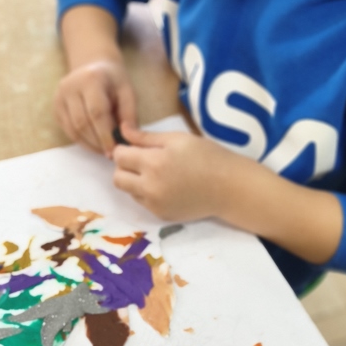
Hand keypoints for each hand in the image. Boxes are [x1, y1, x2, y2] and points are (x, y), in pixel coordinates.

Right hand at [54, 59, 136, 154]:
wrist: (92, 65)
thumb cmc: (113, 80)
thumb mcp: (127, 91)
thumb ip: (129, 114)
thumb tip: (128, 138)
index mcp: (91, 79)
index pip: (96, 112)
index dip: (105, 135)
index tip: (115, 150)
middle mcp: (70, 87)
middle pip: (82, 123)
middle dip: (98, 142)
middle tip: (111, 153)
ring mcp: (59, 97)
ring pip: (73, 130)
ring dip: (90, 144)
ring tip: (104, 150)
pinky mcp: (56, 107)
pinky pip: (68, 130)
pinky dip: (82, 141)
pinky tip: (95, 144)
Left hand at [112, 123, 234, 220]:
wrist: (228, 187)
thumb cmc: (206, 156)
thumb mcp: (177, 139)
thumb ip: (146, 136)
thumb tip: (122, 130)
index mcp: (153, 162)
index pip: (119, 156)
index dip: (124, 148)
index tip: (136, 146)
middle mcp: (149, 186)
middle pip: (117, 177)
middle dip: (124, 167)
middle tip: (142, 160)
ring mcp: (154, 204)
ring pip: (128, 192)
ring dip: (134, 181)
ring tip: (156, 173)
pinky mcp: (161, 215)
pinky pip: (143, 203)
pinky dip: (147, 194)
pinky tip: (166, 186)